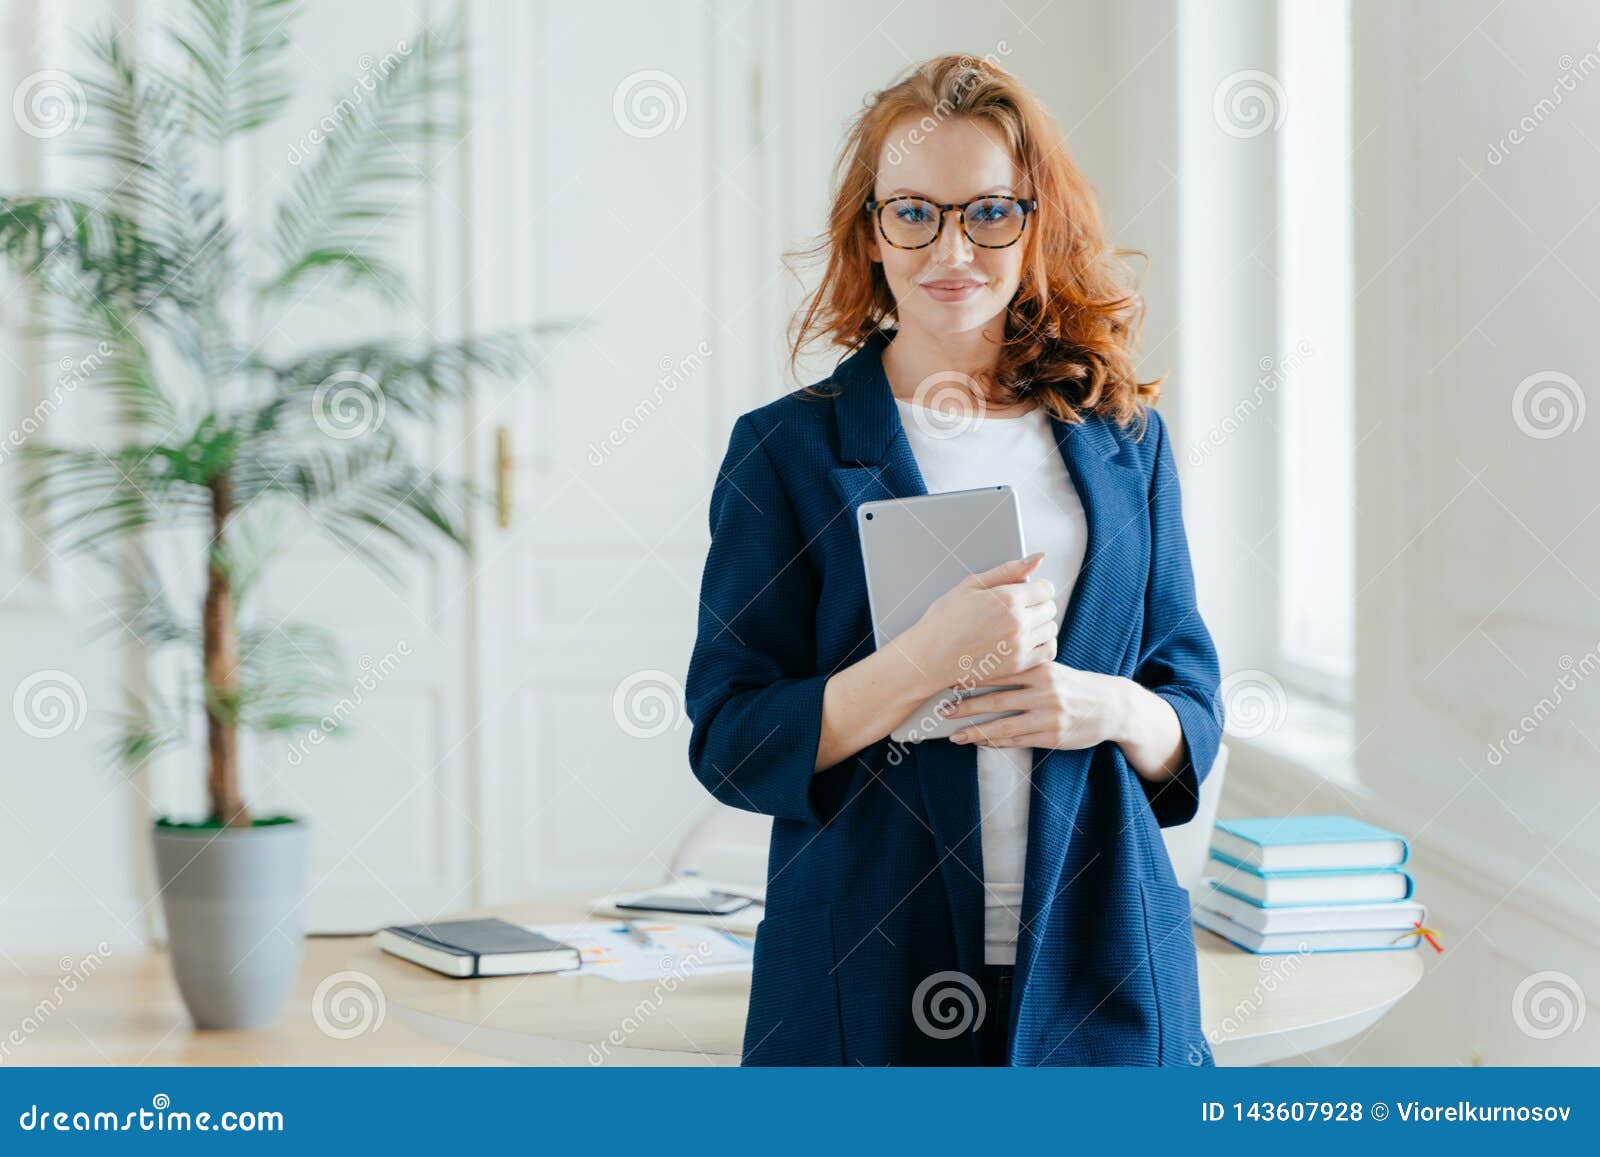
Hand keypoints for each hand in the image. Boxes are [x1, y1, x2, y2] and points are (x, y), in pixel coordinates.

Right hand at [894, 553, 1058, 692]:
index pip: (1046, 588)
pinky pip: (1049, 651)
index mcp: (1007, 599)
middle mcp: (1017, 623)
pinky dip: (1042, 644)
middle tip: (1016, 609)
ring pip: (1051, 629)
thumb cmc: (945, 620)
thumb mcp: (971, 585)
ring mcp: (1019, 646)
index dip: (1034, 588)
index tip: (1022, 593)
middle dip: (1037, 605)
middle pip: (1050, 608)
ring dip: (1040, 625)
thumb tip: (1039, 557)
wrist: (929, 656)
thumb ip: (1009, 570)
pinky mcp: (1018, 665)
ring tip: (1018, 625)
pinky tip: (1025, 640)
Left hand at [943, 663, 1128, 750]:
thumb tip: (987, 666)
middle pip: (996, 699)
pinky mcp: (1053, 737)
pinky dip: (997, 742)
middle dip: (966, 706)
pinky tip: (980, 742)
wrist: (1112, 707)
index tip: (948, 680)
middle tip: (943, 710)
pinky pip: (1018, 740)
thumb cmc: (1076, 685)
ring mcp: (1048, 717)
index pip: (1000, 672)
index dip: (972, 678)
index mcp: (1041, 670)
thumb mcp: (1054, 668)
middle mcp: (1044, 692)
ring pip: (1004, 725)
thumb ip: (1026, 668)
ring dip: (976, 731)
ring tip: (955, 735)